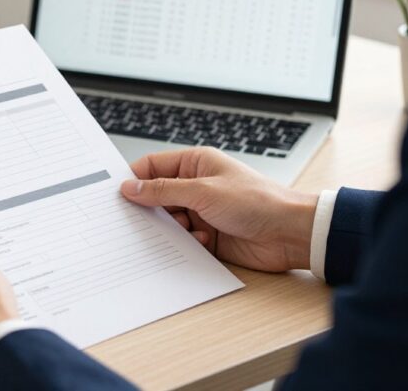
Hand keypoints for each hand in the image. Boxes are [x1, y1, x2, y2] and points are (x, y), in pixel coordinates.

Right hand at [120, 147, 317, 271]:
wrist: (291, 233)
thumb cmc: (257, 201)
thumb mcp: (203, 191)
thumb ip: (163, 190)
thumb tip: (130, 187)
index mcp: (195, 164)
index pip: (152, 167)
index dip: (134, 179)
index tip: (116, 194)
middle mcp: (196, 187)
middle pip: (156, 196)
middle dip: (149, 209)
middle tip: (135, 220)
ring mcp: (201, 212)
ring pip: (168, 221)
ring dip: (171, 229)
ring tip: (183, 231)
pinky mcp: (207, 236)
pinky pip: (183, 241)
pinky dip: (187, 243)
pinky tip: (204, 241)